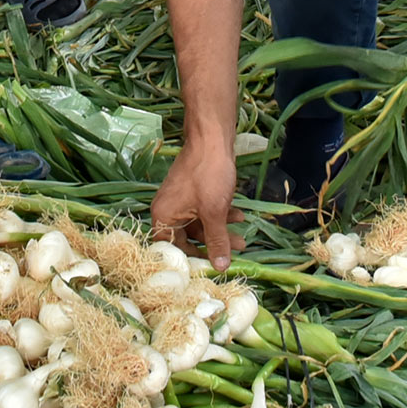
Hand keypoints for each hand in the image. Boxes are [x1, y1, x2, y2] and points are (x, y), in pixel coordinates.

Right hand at [151, 139, 241, 269]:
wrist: (213, 137)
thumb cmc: (208, 174)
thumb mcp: (214, 212)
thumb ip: (217, 241)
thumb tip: (220, 267)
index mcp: (163, 216)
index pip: (170, 250)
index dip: (190, 261)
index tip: (209, 270)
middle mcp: (168, 210)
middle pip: (187, 239)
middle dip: (213, 246)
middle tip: (234, 255)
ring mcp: (181, 200)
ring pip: (200, 224)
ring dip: (221, 231)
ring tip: (243, 239)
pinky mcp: (194, 191)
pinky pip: (205, 211)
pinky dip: (221, 215)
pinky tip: (240, 216)